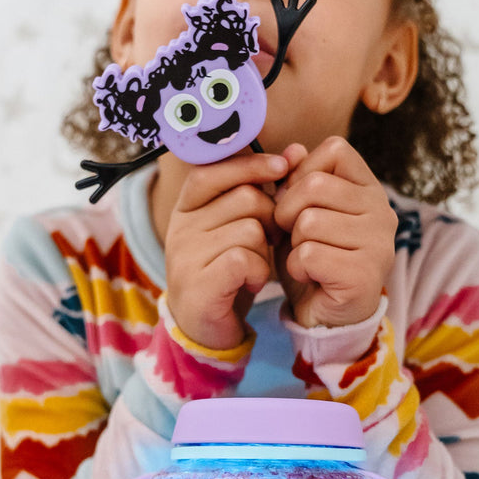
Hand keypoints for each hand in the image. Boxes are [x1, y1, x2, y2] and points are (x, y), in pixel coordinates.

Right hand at [164, 153, 286, 349]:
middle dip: (270, 218)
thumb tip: (298, 151)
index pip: (215, 169)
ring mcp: (186, 255)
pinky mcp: (198, 283)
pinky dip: (258, 271)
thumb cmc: (229, 270)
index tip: (283, 167)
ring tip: (255, 266)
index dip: (252, 164)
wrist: (206, 327)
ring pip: (250, 229)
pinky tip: (251, 281)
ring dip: (265, 250)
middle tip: (268, 240)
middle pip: (245, 198)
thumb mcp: (242, 225)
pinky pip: (244, 259)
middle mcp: (181, 227)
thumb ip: (262, 190)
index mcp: (187, 207)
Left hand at [273, 138, 395, 328]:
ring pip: (309, 221)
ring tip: (307, 258)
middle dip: (287, 212)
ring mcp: (379, 243)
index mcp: (369, 188)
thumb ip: (295, 179)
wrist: (323, 314)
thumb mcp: (296, 212)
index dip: (301, 172)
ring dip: (293, 244)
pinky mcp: (365, 274)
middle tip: (294, 237)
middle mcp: (382, 211)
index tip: (296, 203)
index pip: (335, 149)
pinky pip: (309, 254)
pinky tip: (311, 277)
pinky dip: (297, 267)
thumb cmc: (311, 258)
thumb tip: (292, 149)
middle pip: (314, 184)